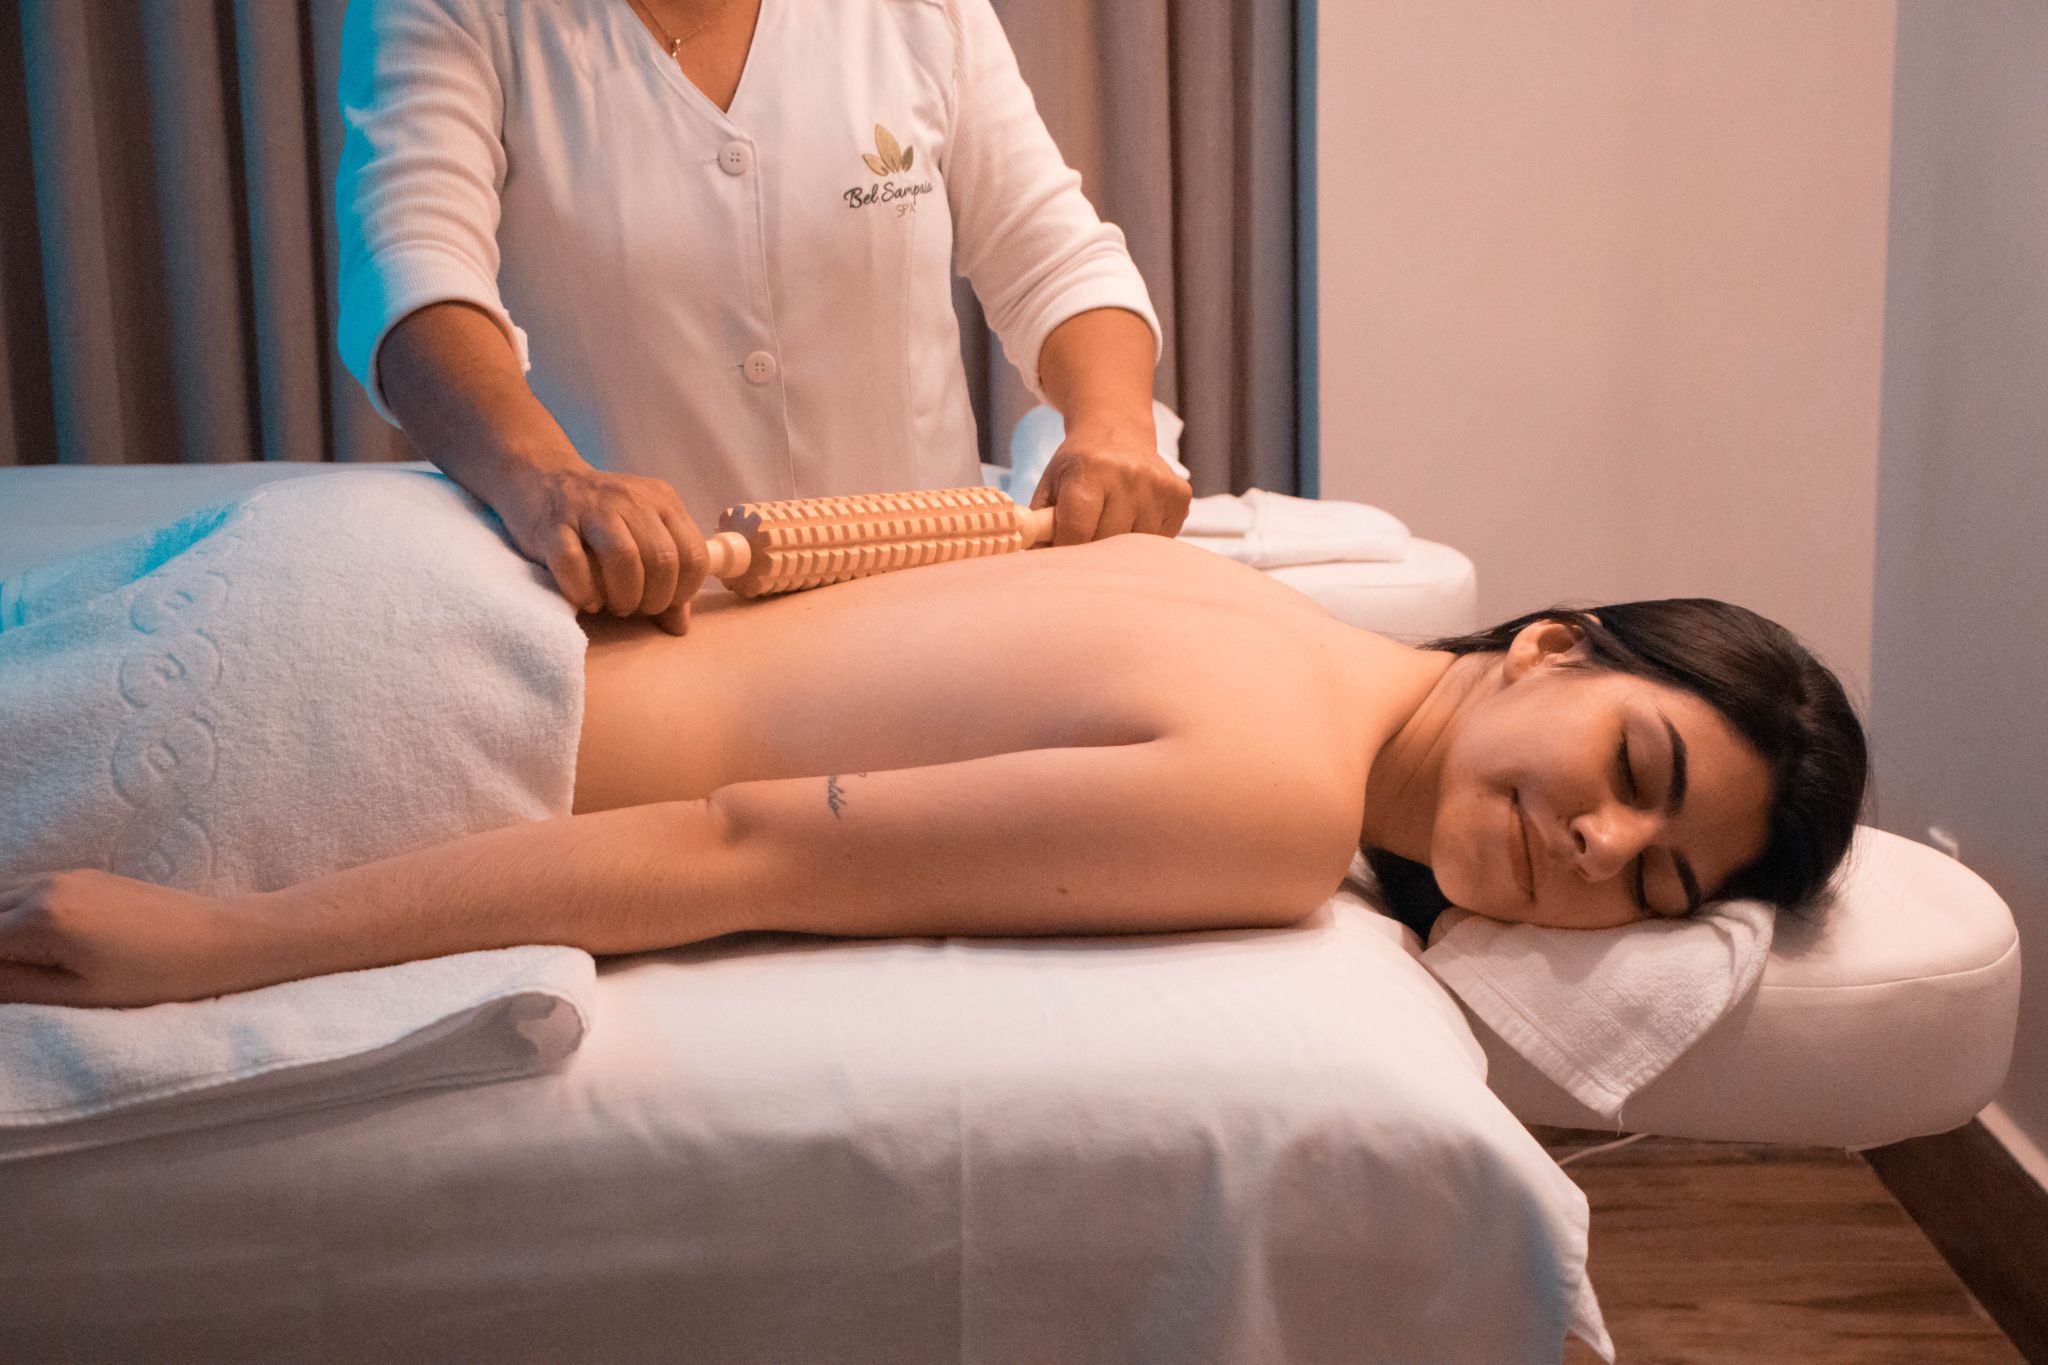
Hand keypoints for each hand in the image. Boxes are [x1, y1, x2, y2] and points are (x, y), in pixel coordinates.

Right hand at [0, 870, 282, 1007]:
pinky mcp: (83, 875)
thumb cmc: (153, 977)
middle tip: (10, 977)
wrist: (219, 938)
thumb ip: (9, 984)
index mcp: (36, 919)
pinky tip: (24, 944)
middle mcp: (43, 886)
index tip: (6, 984)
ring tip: (16, 965)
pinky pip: (24, 891)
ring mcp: (64, 875)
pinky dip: (10, 915)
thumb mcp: (74, 994)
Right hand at [493, 463, 708, 633]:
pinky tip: (587, 599)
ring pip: (623, 558)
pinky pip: (573, 563)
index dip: (685, 590)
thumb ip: (667, 574)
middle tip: (638, 609)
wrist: (541, 478)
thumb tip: (679, 624)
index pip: (694, 553)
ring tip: (616, 606)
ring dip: (624, 596)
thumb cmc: (599, 516)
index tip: (666, 604)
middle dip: (655, 599)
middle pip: (662, 559)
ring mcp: (591, 509)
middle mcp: (630, 500)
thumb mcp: (642, 534)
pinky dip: (583, 591)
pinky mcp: (553, 525)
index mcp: (662, 501)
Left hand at [1028, 420, 1190, 545]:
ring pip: (1136, 547)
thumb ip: (1039, 526)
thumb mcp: (1049, 487)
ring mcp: (1158, 485)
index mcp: (1089, 471)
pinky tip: (1134, 518)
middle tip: (1085, 538)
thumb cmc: (1078, 467)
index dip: (1066, 552)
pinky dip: (1144, 539)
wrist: (1117, 433)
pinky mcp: (1180, 496)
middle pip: (1108, 542)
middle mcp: (1128, 475)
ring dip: (1120, 547)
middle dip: (1092, 550)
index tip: (1060, 559)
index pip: (1077, 531)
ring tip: (1111, 524)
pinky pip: (1160, 540)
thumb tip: (1032, 564)